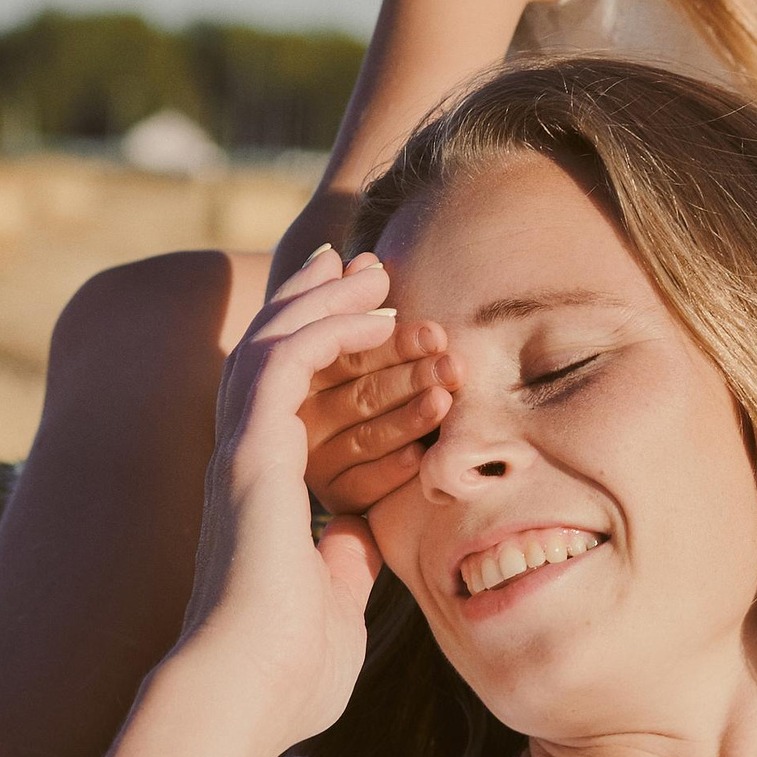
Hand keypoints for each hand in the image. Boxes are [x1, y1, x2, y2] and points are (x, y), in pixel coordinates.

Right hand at [179, 248, 397, 741]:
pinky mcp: (250, 451)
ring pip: (274, 342)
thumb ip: (342, 563)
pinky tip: (375, 309)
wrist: (246, 695)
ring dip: (326, 299)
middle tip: (359, 262)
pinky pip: (286, 360)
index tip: (366, 319)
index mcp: (259, 495)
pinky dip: (330, 325)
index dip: (322, 354)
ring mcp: (240, 453)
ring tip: (374, 266)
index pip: (289, 401)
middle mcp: (242, 463)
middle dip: (316, 303)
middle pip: (272, 354)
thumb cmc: (287, 674)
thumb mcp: (333, 603)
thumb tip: (358, 537)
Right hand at [303, 317, 456, 515]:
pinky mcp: (335, 497)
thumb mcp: (363, 343)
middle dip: (411, 378)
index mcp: (306, 375)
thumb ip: (359, 302)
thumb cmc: (372, 383)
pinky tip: (419, 457)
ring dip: (409, 418)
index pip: (348, 355)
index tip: (436, 334)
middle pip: (360, 394)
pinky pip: (363, 485)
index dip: (394, 343)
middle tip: (452, 366)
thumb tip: (368, 259)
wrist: (334, 472)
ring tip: (443, 401)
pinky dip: (391, 470)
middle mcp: (304, 418)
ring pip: (366, 437)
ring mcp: (317, 460)